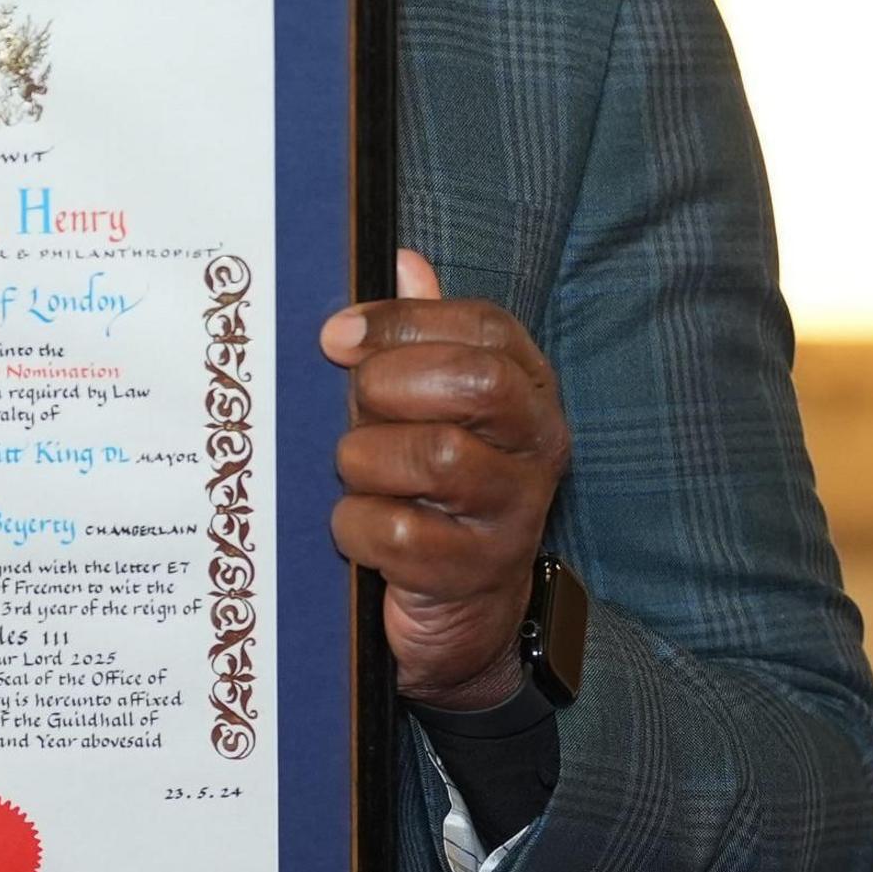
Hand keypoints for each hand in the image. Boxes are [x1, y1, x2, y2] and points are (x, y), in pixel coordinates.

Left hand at [321, 251, 570, 710]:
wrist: (460, 613)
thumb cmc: (433, 493)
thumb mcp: (428, 409)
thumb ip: (421, 339)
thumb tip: (403, 258)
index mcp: (527, 390)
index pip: (484, 327)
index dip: (404, 322)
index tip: (336, 337)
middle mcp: (536, 445)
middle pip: (473, 382)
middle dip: (390, 387)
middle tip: (353, 411)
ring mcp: (513, 512)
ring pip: (434, 457)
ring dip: (366, 462)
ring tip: (355, 477)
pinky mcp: (476, 575)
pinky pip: (401, 536)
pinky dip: (357, 527)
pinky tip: (357, 530)